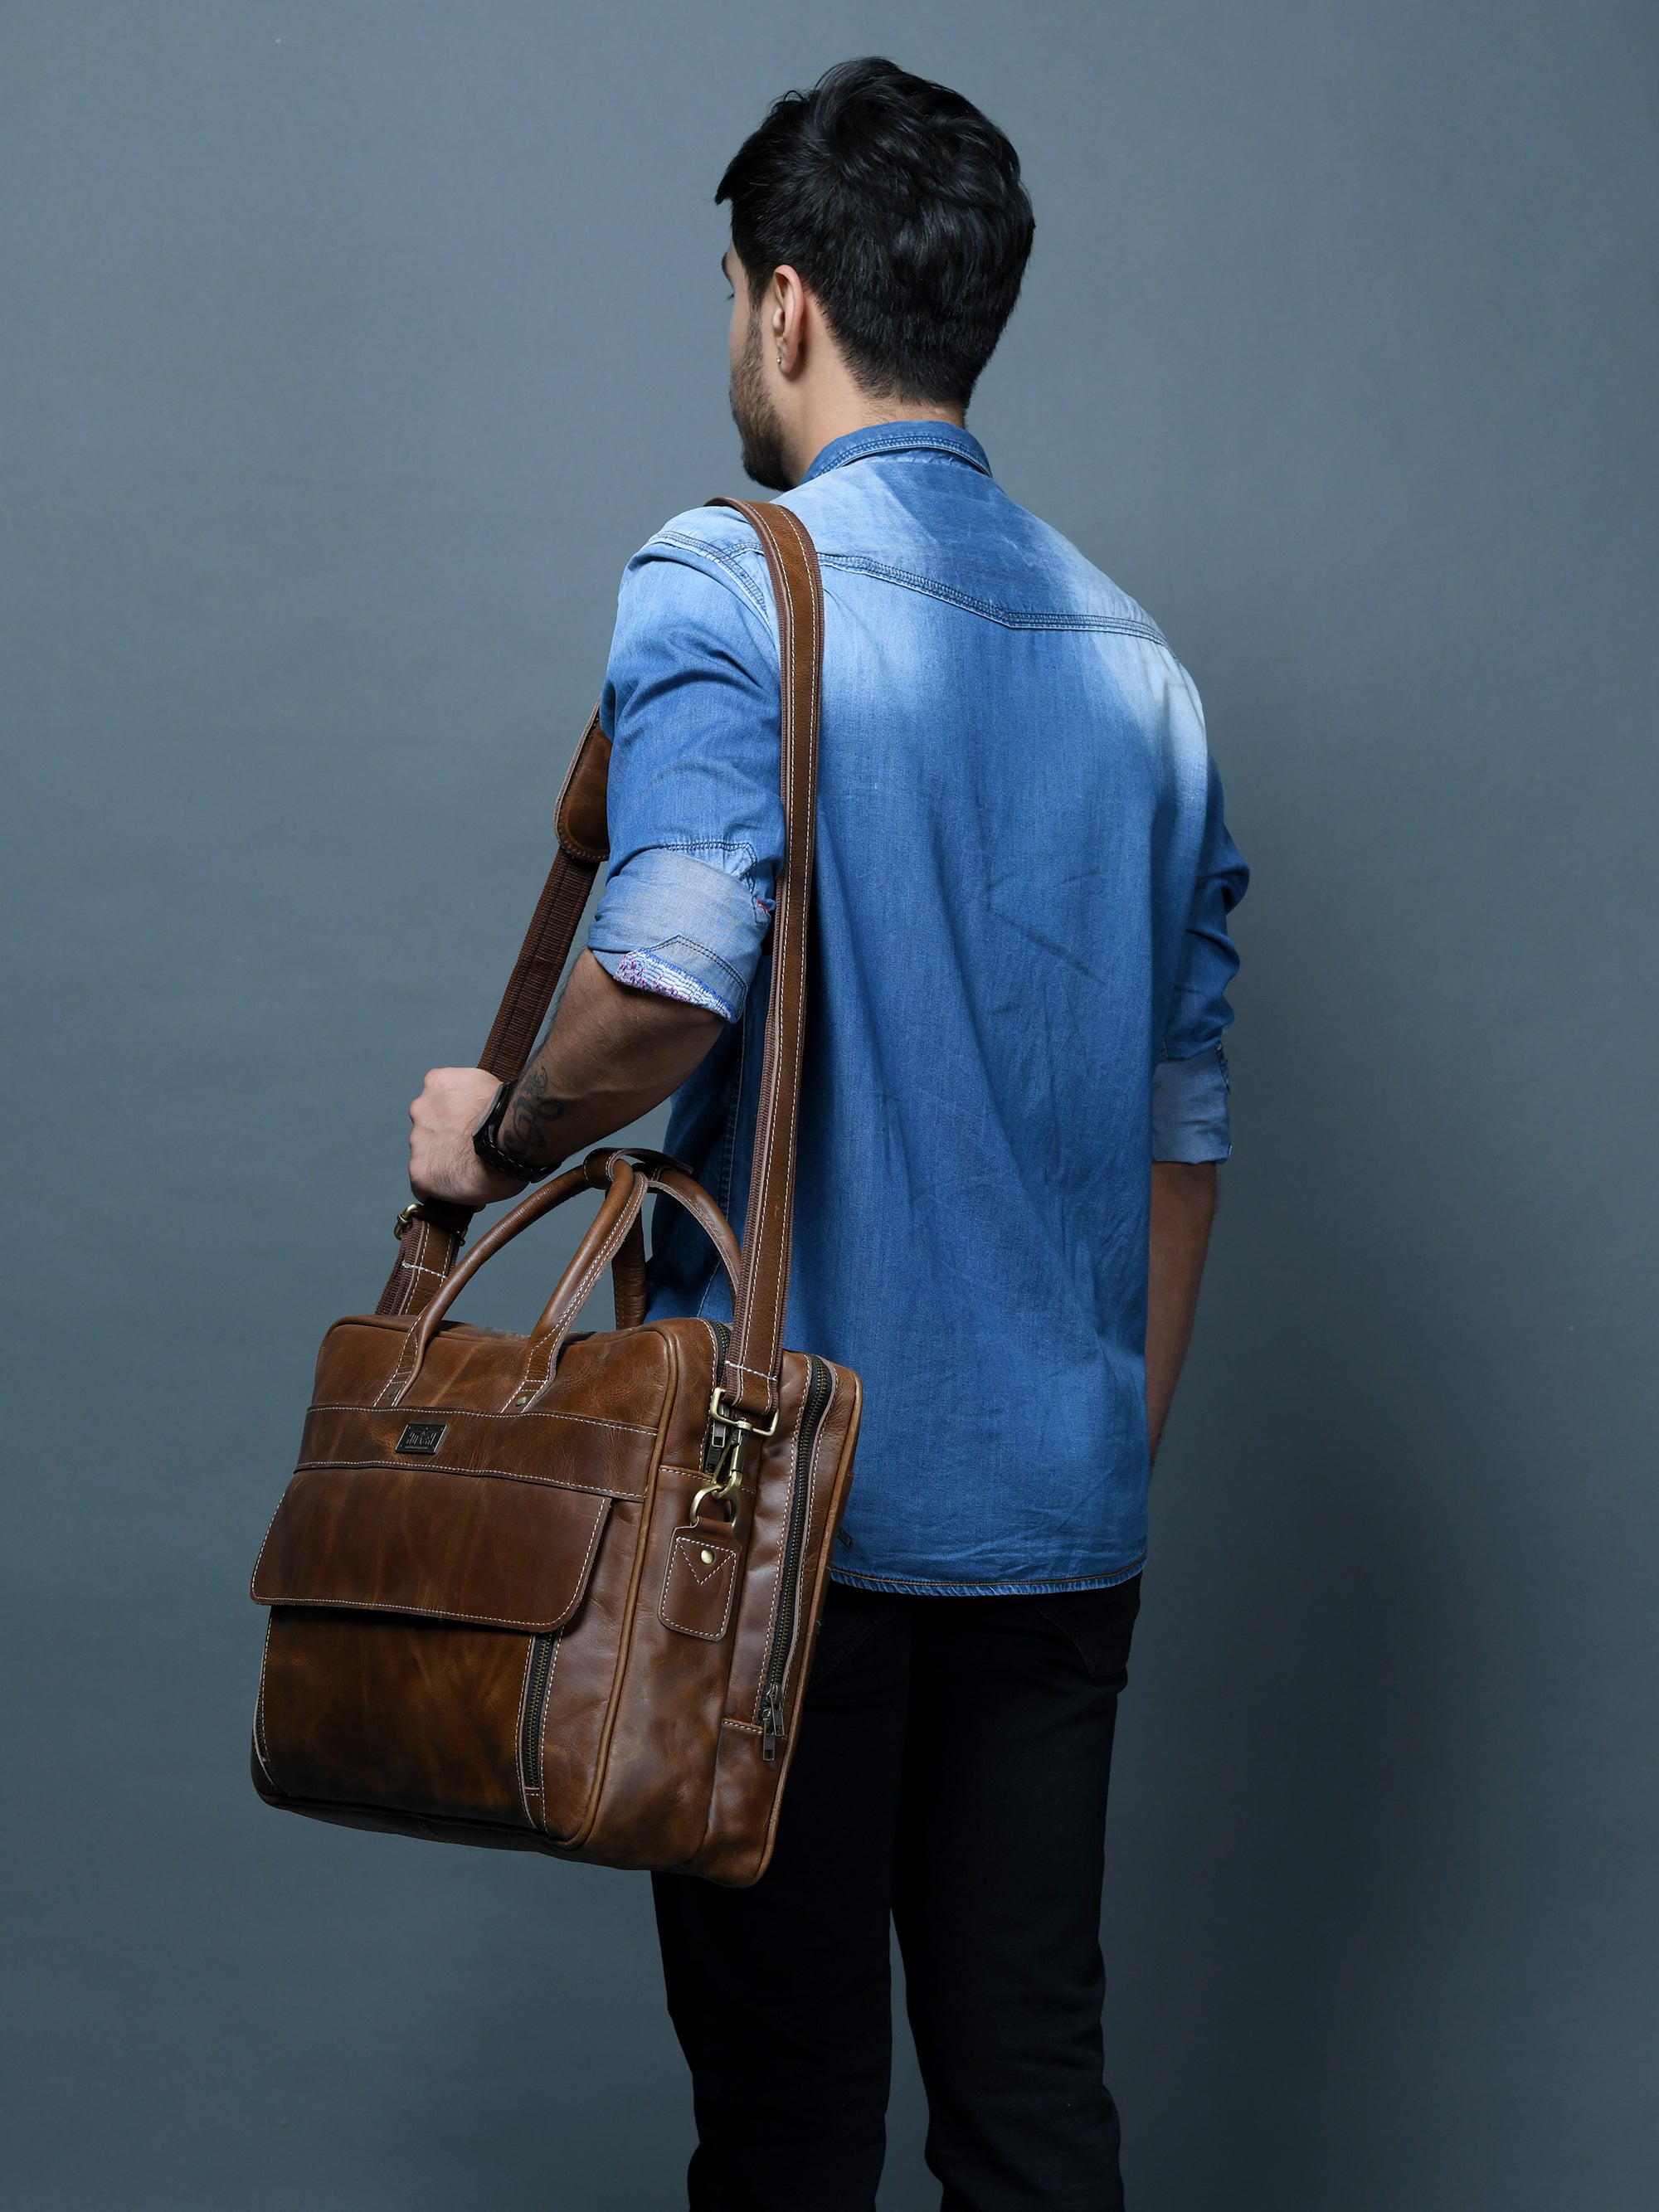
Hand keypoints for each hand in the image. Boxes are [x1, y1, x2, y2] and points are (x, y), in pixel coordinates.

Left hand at [408, 1066, 525, 1207]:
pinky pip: (425, 1186)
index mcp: (437, 1083)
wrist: (512, 1137)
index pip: (437, 1103)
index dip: (455, 1120)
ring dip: (444, 1164)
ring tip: (472, 1170)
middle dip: (446, 1141)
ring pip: (427, 1158)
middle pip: (428, 1131)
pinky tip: (463, 1187)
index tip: (468, 1130)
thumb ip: (473, 1096)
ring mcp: (417, 1141)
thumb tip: (480, 1110)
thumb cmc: (511, 1113)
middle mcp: (420, 1109)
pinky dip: (440, 1189)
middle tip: (471, 1151)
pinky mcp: (420, 1172)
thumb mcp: (489, 1086)